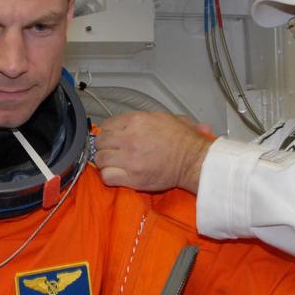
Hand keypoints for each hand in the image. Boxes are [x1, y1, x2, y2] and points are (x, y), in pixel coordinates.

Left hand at [94, 112, 212, 193]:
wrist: (194, 161)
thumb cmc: (185, 141)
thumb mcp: (168, 118)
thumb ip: (151, 116)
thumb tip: (145, 118)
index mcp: (137, 121)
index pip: (107, 125)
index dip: (108, 133)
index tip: (113, 139)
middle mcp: (129, 138)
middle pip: (100, 141)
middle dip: (105, 146)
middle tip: (113, 152)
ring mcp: (129, 158)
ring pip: (100, 159)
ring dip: (105, 162)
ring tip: (114, 164)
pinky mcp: (132, 177)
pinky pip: (107, 176)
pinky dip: (109, 176)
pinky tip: (117, 175)